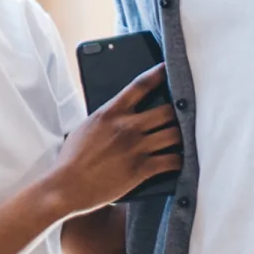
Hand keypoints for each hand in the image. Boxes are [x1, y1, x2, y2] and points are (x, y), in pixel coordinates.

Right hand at [49, 64, 178, 214]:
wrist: (67, 185)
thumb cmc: (73, 157)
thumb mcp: (87, 127)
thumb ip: (107, 117)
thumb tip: (121, 113)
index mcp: (111, 112)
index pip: (140, 85)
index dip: (158, 74)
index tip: (168, 68)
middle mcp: (127, 127)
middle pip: (167, 110)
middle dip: (179, 112)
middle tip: (185, 113)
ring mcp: (136, 148)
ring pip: (175, 135)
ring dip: (183, 136)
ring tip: (186, 137)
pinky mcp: (142, 169)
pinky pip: (172, 160)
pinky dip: (180, 160)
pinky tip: (180, 160)